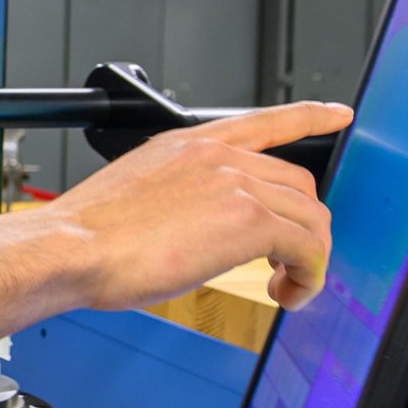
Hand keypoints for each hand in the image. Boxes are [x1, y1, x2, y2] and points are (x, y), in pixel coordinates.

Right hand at [41, 101, 352, 313]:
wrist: (70, 248)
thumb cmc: (86, 235)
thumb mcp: (135, 194)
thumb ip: (177, 198)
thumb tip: (194, 230)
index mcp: (189, 144)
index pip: (265, 121)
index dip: (309, 117)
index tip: (337, 114)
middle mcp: (219, 156)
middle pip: (299, 183)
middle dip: (302, 226)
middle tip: (284, 262)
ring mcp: (237, 184)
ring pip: (310, 217)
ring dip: (308, 257)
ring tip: (285, 286)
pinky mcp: (249, 221)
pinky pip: (308, 248)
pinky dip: (308, 277)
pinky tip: (286, 293)